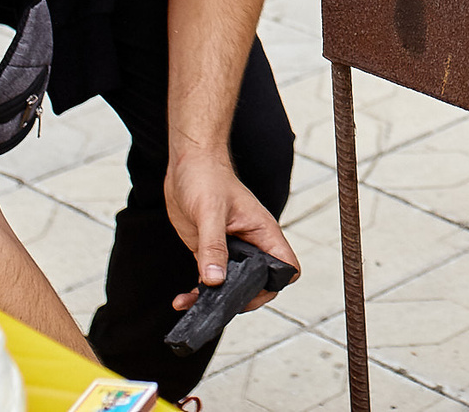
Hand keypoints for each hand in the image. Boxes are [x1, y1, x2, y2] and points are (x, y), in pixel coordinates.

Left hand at [166, 150, 297, 312]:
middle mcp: (250, 243)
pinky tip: (182, 298)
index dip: (274, 285)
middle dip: (239, 299)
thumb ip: (213, 247)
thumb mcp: (211, 212)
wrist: (187, 163)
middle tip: (217, 305)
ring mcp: (230, 248)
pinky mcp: (209, 250)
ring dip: (213, 299)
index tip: (249, 294)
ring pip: (231, 283)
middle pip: (258, 282)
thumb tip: (215, 280)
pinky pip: (210, 278)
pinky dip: (198, 291)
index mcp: (262, 232)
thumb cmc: (208, 177)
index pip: (285, 267)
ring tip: (190, 304)